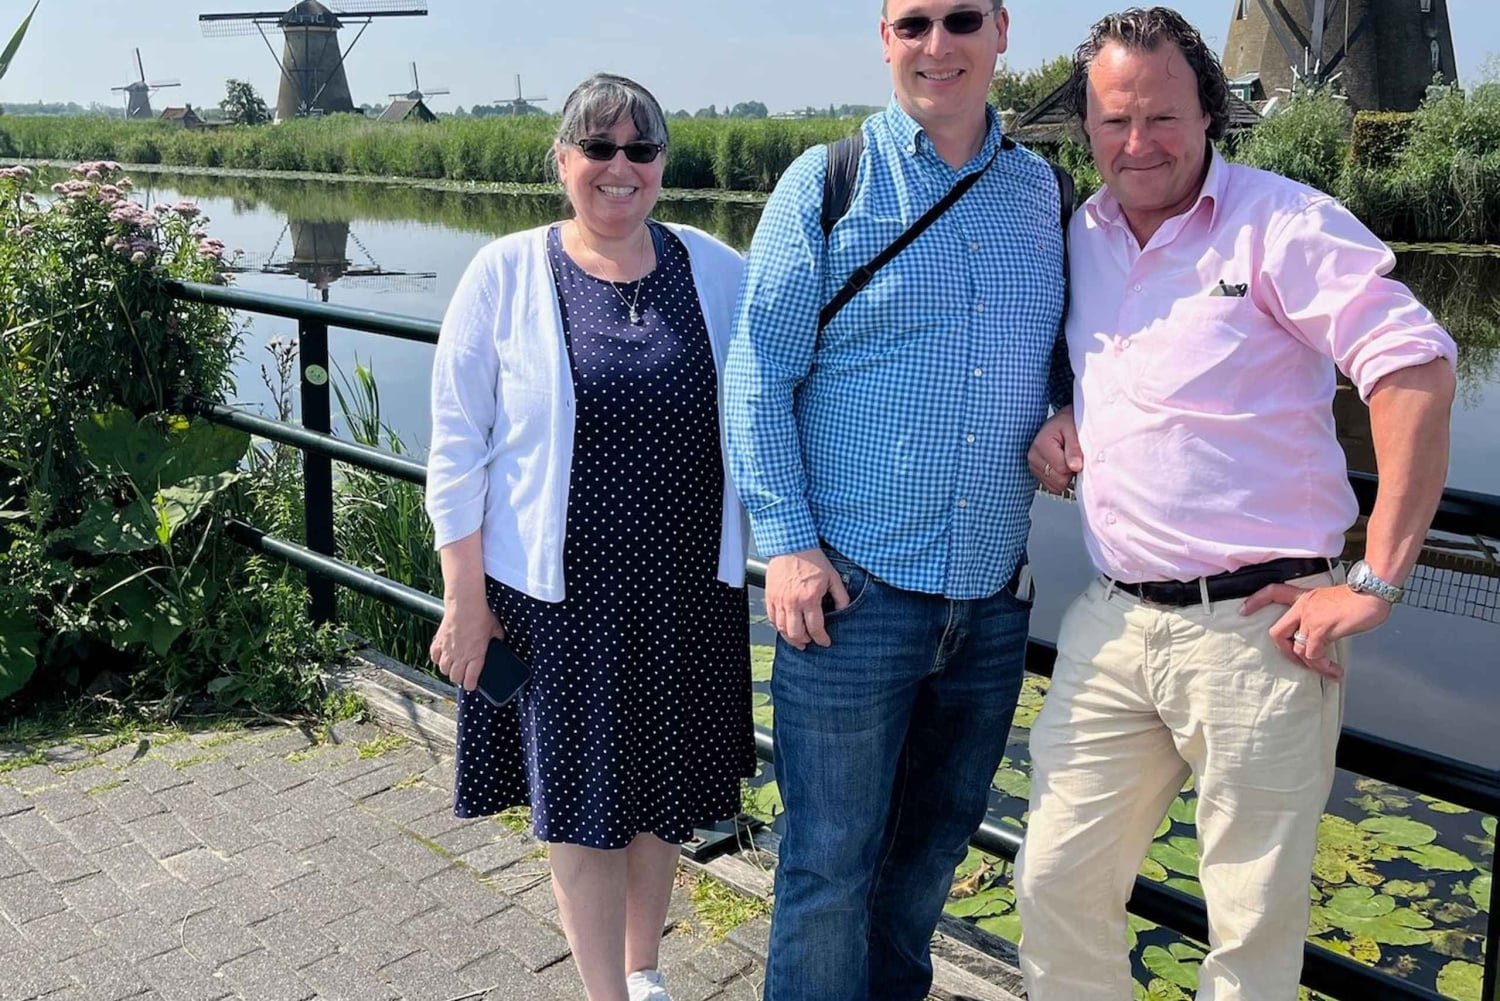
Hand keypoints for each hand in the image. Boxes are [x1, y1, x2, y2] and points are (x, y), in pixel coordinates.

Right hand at [429, 597, 505, 691]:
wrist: (465, 604)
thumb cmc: (481, 615)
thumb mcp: (495, 630)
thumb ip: (497, 639)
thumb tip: (500, 642)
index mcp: (476, 655)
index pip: (470, 680)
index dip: (471, 685)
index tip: (472, 685)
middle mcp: (461, 655)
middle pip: (455, 677)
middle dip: (459, 679)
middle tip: (463, 675)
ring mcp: (448, 650)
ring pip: (444, 669)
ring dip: (448, 670)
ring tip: (454, 666)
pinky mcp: (439, 641)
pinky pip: (434, 657)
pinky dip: (438, 659)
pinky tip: (443, 656)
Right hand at [765, 548, 850, 650]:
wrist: (791, 544)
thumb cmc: (811, 558)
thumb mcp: (832, 577)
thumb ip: (840, 596)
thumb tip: (845, 609)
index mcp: (809, 598)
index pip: (815, 628)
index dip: (821, 639)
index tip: (825, 642)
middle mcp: (793, 602)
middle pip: (796, 633)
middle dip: (805, 641)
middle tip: (810, 642)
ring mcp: (779, 600)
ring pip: (782, 628)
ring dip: (790, 637)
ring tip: (797, 639)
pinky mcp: (770, 596)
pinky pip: (772, 618)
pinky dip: (778, 626)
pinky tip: (785, 627)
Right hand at [1028, 406, 1082, 493]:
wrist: (1063, 421)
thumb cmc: (1068, 422)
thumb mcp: (1074, 429)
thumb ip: (1074, 448)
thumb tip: (1075, 466)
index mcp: (1040, 445)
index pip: (1062, 469)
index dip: (1075, 464)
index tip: (1078, 452)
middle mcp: (1033, 457)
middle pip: (1059, 481)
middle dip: (1071, 471)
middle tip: (1073, 456)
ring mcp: (1034, 467)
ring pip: (1056, 486)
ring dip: (1066, 475)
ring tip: (1067, 459)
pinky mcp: (1038, 473)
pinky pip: (1054, 487)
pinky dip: (1062, 479)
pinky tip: (1063, 465)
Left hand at [1240, 582, 1392, 680]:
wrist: (1373, 591)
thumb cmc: (1359, 598)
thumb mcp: (1332, 602)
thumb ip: (1321, 616)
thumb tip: (1321, 638)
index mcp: (1304, 597)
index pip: (1273, 592)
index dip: (1256, 601)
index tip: (1243, 610)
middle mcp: (1303, 607)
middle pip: (1277, 632)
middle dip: (1284, 651)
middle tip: (1299, 661)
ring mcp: (1310, 618)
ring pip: (1297, 649)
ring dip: (1310, 665)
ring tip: (1327, 670)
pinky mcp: (1321, 629)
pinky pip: (1313, 656)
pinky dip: (1322, 667)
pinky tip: (1334, 671)